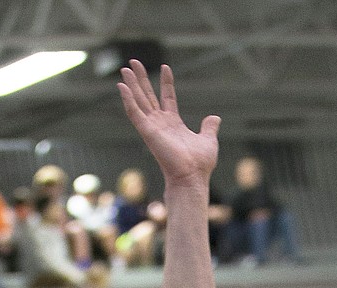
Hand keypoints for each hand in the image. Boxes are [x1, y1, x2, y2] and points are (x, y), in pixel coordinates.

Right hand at [118, 62, 218, 185]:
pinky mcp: (147, 132)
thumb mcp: (208, 140)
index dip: (166, 83)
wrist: (192, 177)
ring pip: (138, 101)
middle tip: (133, 62)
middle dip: (141, 79)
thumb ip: (209, 128)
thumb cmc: (200, 164)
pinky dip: (127, 99)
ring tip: (125, 68)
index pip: (167, 97)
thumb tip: (215, 118)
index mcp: (174, 124)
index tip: (165, 67)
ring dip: (131, 85)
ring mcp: (152, 127)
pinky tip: (122, 86)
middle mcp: (161, 124)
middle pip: (148, 96)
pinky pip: (134, 113)